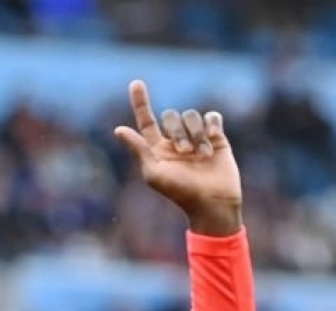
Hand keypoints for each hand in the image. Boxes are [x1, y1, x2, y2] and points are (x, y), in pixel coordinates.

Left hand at [111, 80, 241, 236]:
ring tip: (202, 156)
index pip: (146, 120)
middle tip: (184, 152)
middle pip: (171, 115)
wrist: (213, 203)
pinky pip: (212, 116)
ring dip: (196, 134)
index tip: (136, 83)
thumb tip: (118, 130)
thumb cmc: (181, 192)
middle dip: (177, 130)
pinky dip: (212, 125)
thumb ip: (138, 149)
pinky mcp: (217, 137)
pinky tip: (214, 139)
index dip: (140, 102)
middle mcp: (176, 141)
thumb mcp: (154, 173)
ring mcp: (197, 138)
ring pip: (192, 115)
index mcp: (157, 149)